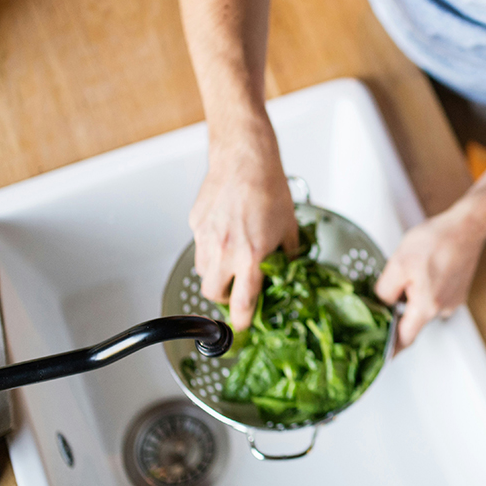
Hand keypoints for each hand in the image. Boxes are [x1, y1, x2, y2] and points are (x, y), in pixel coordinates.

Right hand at [189, 133, 298, 333]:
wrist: (246, 159)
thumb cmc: (269, 188)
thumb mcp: (289, 227)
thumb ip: (288, 254)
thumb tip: (289, 268)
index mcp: (250, 257)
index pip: (242, 303)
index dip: (243, 320)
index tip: (244, 325)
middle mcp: (224, 251)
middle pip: (213, 294)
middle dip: (225, 299)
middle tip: (237, 291)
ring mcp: (206, 237)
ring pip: (203, 272)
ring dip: (216, 274)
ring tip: (231, 261)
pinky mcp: (196, 223)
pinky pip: (200, 246)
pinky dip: (210, 248)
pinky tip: (225, 234)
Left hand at [374, 203, 485, 353]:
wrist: (467, 226)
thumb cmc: (437, 241)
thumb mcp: (398, 263)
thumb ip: (385, 290)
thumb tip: (379, 305)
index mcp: (426, 306)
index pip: (405, 338)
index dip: (391, 348)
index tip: (381, 357)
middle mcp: (443, 308)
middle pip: (413, 320)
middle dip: (400, 309)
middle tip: (390, 292)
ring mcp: (453, 300)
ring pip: (424, 306)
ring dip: (414, 294)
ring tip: (412, 270)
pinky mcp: (458, 290)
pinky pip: (436, 296)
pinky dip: (427, 287)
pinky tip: (426, 267)